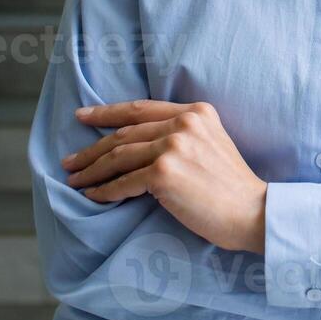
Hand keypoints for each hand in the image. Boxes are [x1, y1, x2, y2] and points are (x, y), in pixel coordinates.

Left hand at [62, 99, 267, 253]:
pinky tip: (93, 196)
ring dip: (92, 171)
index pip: (141, 108)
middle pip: (124, 134)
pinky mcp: (164, 173)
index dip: (107, 112)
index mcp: (195, 111)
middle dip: (92, 149)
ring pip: (119, 157)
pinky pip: (124, 182)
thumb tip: (135, 143)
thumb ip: (181, 134)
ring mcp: (173, 146)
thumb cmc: (229, 186)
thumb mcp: (210, 144)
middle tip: (70, 161)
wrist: (250, 211)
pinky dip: (105, 191)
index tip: (82, 116)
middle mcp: (183, 123)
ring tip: (75, 180)